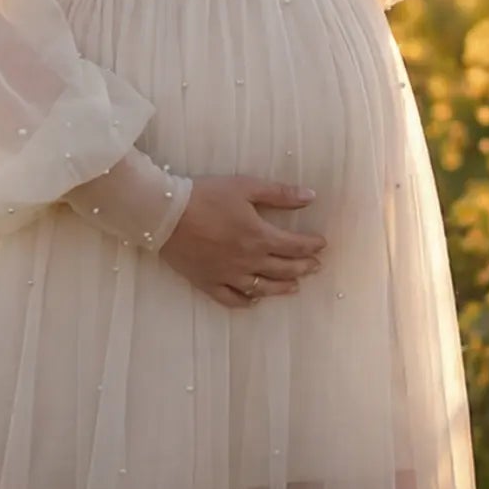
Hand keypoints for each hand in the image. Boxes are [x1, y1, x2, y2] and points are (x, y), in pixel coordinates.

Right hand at [160, 176, 327, 308]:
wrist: (166, 214)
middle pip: (283, 269)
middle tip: (315, 266)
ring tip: (294, 287)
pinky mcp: (208, 283)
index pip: (295, 246)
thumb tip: (311, 197)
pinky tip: (253, 300)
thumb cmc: (206, 196)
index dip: (312, 245)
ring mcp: (228, 275)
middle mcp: (248, 261)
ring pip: (262, 288)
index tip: (322, 244)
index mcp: (259, 237)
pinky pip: (231, 299)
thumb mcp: (245, 187)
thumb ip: (279, 194)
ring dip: (282, 287)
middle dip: (303, 267)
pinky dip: (245, 301)